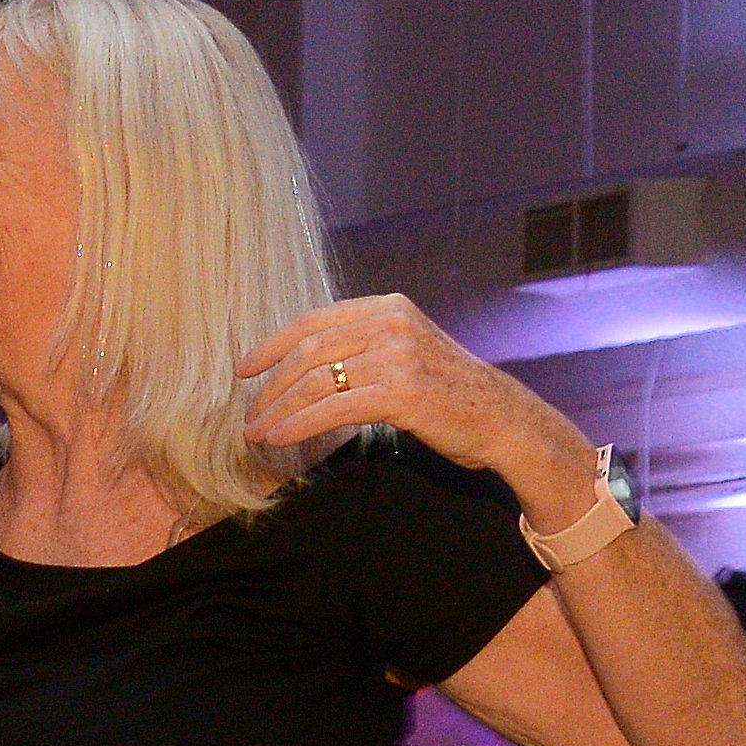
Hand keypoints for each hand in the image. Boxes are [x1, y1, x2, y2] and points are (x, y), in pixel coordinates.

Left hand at [241, 296, 572, 508]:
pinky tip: (280, 439)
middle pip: (309, 351)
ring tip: (257, 433)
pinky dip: (298, 425)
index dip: (273, 345)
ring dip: (278, 410)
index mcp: (388, 306)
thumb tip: (309, 366)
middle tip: (248, 415)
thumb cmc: (450, 393)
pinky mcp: (399, 391)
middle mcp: (390, 323)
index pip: (315, 320)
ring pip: (316, 381)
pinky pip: (332, 409)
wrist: (500, 417)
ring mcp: (395, 355)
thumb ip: (365, 346)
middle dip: (271, 386)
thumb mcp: (407, 351)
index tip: (245, 369)